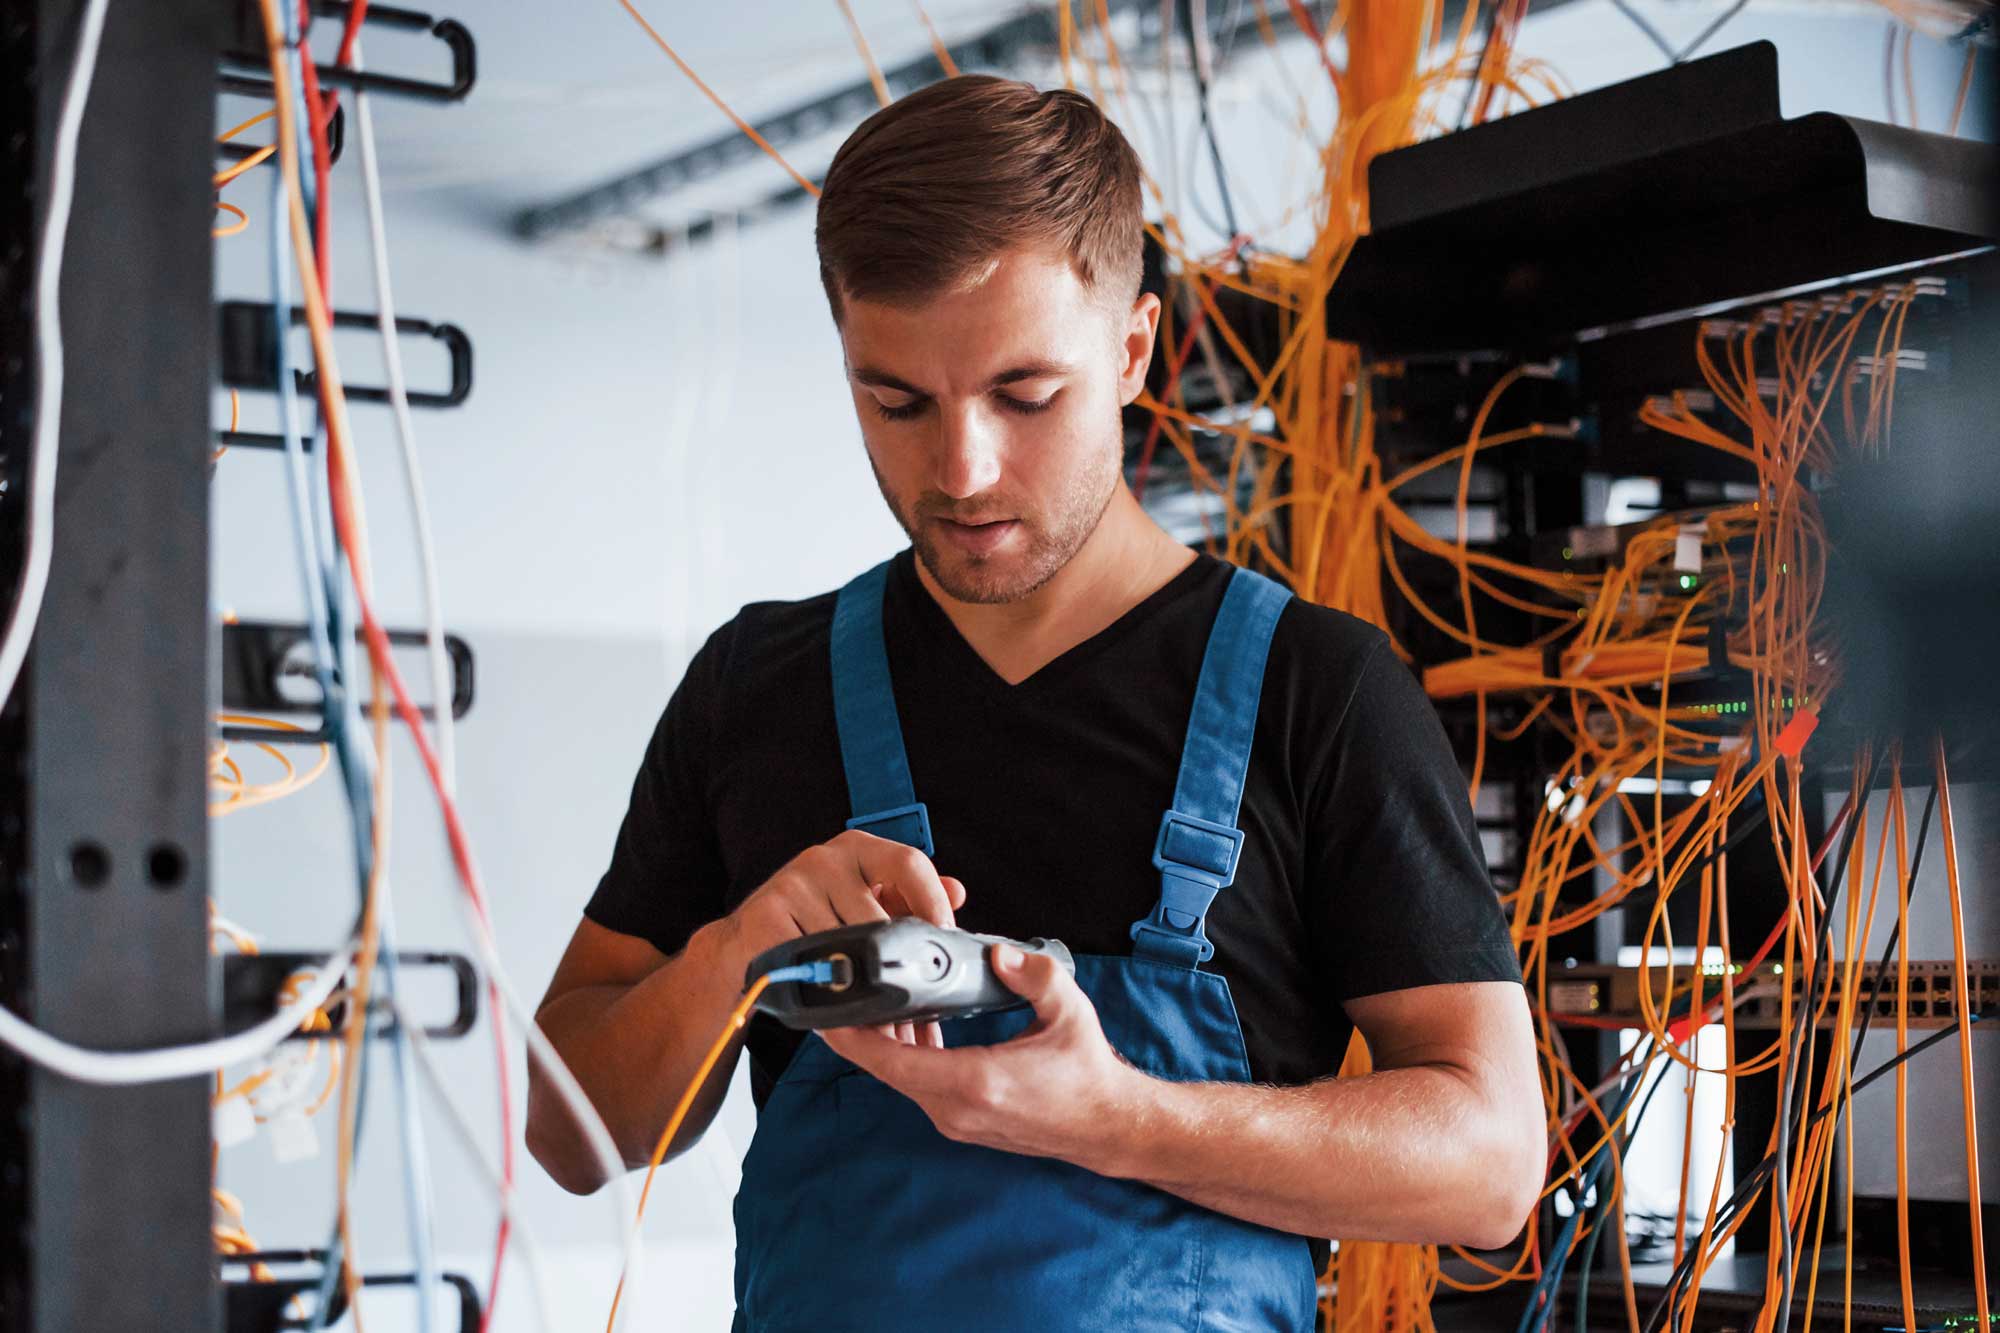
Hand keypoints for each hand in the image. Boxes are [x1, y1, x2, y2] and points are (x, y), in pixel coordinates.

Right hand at [721, 829, 965, 1045]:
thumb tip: (958, 891)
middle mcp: (824, 858)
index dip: (932, 903)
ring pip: (849, 948)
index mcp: (857, 849)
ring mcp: (792, 885)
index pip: (909, 863)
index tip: (945, 939)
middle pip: (881, 917)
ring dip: (866, 988)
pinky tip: (836, 1006)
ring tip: (878, 1014)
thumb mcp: (864, 901)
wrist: (745, 943)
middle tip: (913, 1000)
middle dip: (897, 965)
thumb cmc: (816, 923)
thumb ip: (909, 896)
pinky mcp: (766, 919)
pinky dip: (831, 994)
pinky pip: (813, 966)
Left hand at [821, 943, 1144, 1169]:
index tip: (824, 1012)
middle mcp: (956, 1109)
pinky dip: (909, 1056)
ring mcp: (956, 1120)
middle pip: (885, 1068)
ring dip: (886, 1041)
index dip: (851, 1037)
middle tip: (843, 989)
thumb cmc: (1088, 1073)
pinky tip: (915, 1021)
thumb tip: (999, 953)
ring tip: (876, 998)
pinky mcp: (961, 1121)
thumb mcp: (1069, 1012)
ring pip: (901, 1077)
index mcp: (975, 1083)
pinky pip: (920, 1085)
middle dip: (860, 1030)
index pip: (891, 1062)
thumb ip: (1033, 975)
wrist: (1106, 1125)